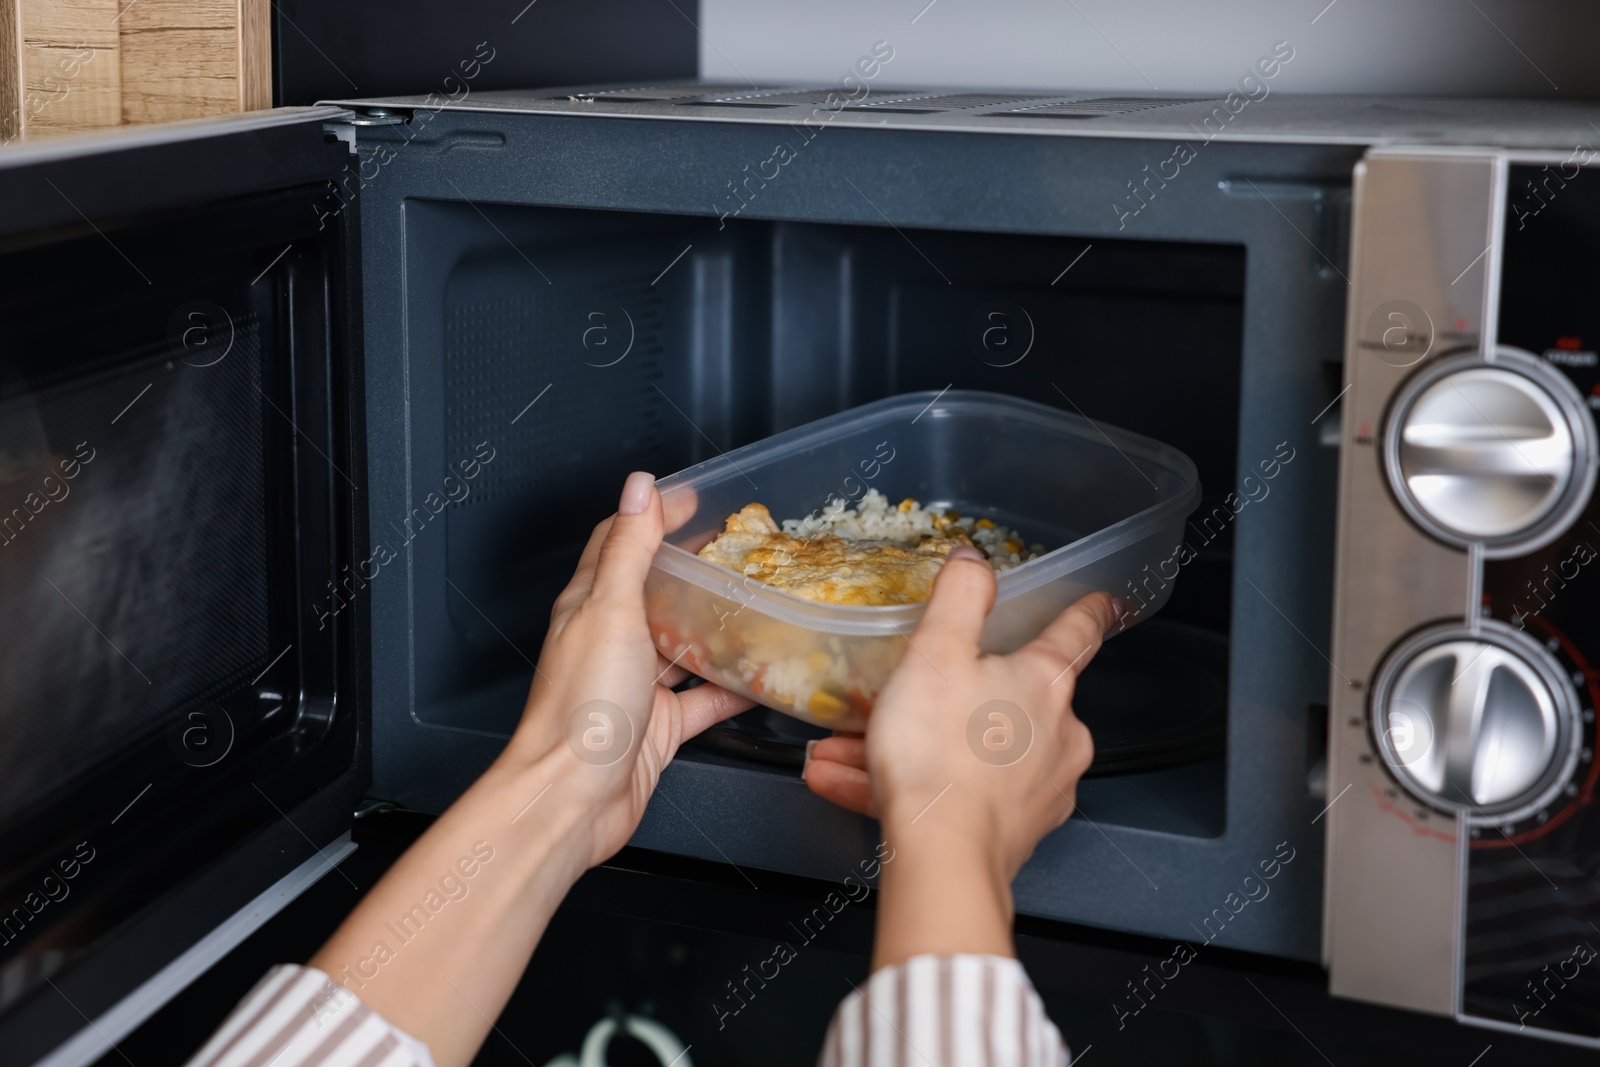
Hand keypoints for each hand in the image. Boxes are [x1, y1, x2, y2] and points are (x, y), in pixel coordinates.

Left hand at [308, 473, 752, 1066]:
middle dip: (694, 570)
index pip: (620, 543)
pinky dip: (731, 688)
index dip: (653, 517)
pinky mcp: (657, 728)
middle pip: (655, 593)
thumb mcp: (611, 610)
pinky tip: (761, 679)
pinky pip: (701, 700)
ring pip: (682, 645)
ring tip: (760, 606)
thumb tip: (639, 485)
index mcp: (590, 606)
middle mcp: (610, 642)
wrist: (573, 798)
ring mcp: (634, 686)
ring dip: (716, 627)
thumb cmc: (582, 708)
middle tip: (741, 552)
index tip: (696, 500)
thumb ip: (629, 548)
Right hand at [804, 545, 1116, 967]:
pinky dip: (912, 786)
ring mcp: (1041, 787)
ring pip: (971, 752)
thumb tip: (975, 560)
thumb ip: (959, 598)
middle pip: (1008, 699)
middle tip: (896, 701)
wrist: (942, 857)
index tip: (1102, 602)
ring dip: (913, 748)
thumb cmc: (939, 752)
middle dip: (945, 698)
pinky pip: (959, 795)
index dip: (1086, 610)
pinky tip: (851, 784)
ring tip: (844, 754)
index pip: (1077, 633)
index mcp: (1045, 683)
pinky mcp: (1014, 830)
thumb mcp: (936, 653)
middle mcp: (1058, 735)